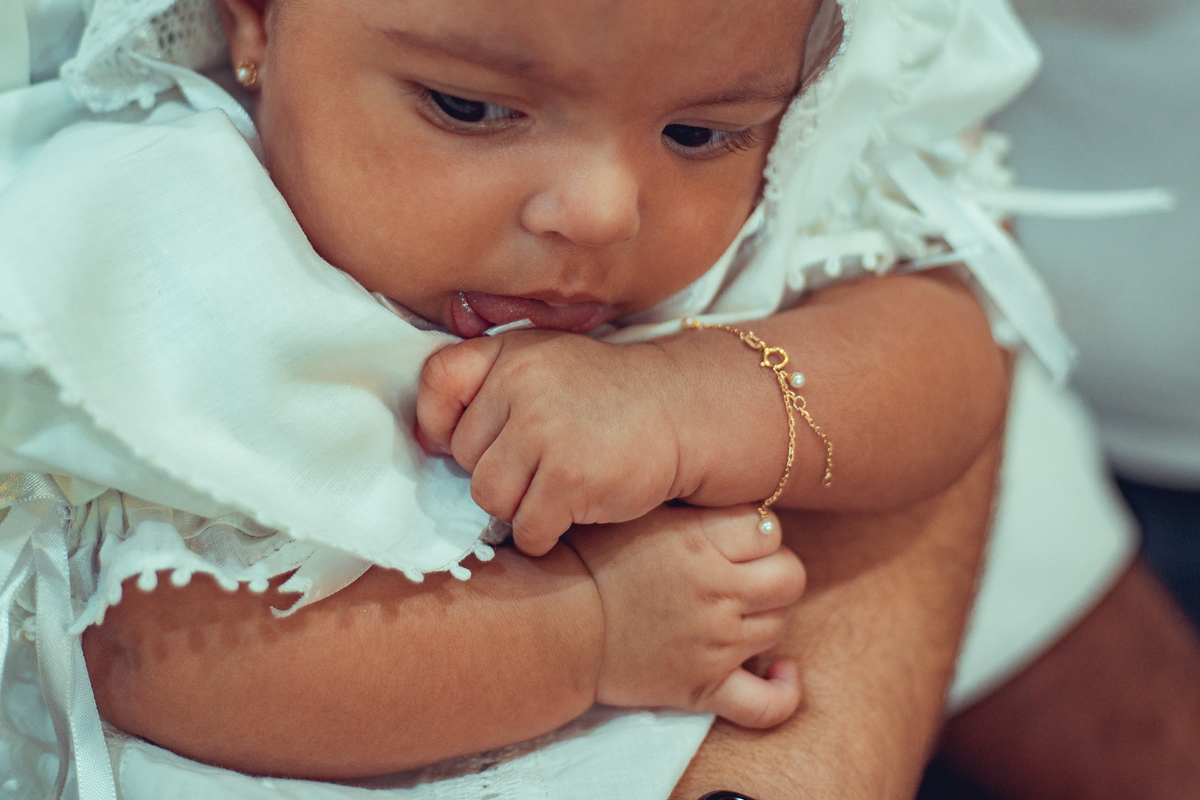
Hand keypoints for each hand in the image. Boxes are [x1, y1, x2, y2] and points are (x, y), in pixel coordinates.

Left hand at [417, 331, 692, 555]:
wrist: (680, 409)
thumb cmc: (605, 394)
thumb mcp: (545, 361)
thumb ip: (489, 383)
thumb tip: (426, 439)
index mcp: (510, 353)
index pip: (436, 381)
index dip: (439, 421)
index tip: (463, 439)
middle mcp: (521, 387)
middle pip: (466, 457)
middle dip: (497, 471)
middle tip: (539, 464)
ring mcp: (545, 434)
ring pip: (489, 498)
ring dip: (518, 507)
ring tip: (553, 488)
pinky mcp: (570, 480)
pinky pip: (527, 528)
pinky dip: (543, 533)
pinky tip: (569, 511)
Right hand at [566, 504, 805, 728]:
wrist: (553, 626)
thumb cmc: (588, 563)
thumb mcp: (637, 514)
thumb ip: (687, 506)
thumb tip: (722, 490)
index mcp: (699, 541)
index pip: (769, 529)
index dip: (757, 532)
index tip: (737, 538)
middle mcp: (715, 591)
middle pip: (790, 577)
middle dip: (774, 572)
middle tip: (744, 575)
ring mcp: (714, 644)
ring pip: (778, 627)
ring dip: (764, 618)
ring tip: (735, 613)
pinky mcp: (703, 688)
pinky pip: (767, 703)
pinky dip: (782, 690)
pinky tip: (780, 673)